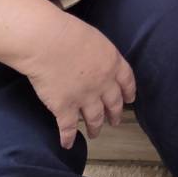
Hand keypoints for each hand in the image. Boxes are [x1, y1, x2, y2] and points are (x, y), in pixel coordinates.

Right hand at [16, 13, 135, 147]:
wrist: (47, 42)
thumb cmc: (67, 32)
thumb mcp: (94, 37)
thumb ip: (99, 53)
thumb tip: (95, 58)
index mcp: (112, 62)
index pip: (126, 80)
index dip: (129, 91)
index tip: (130, 99)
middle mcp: (102, 83)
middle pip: (113, 103)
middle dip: (115, 114)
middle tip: (115, 121)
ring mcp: (84, 97)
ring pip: (94, 118)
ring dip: (95, 128)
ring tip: (95, 133)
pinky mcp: (64, 107)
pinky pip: (68, 128)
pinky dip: (68, 138)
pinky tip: (67, 144)